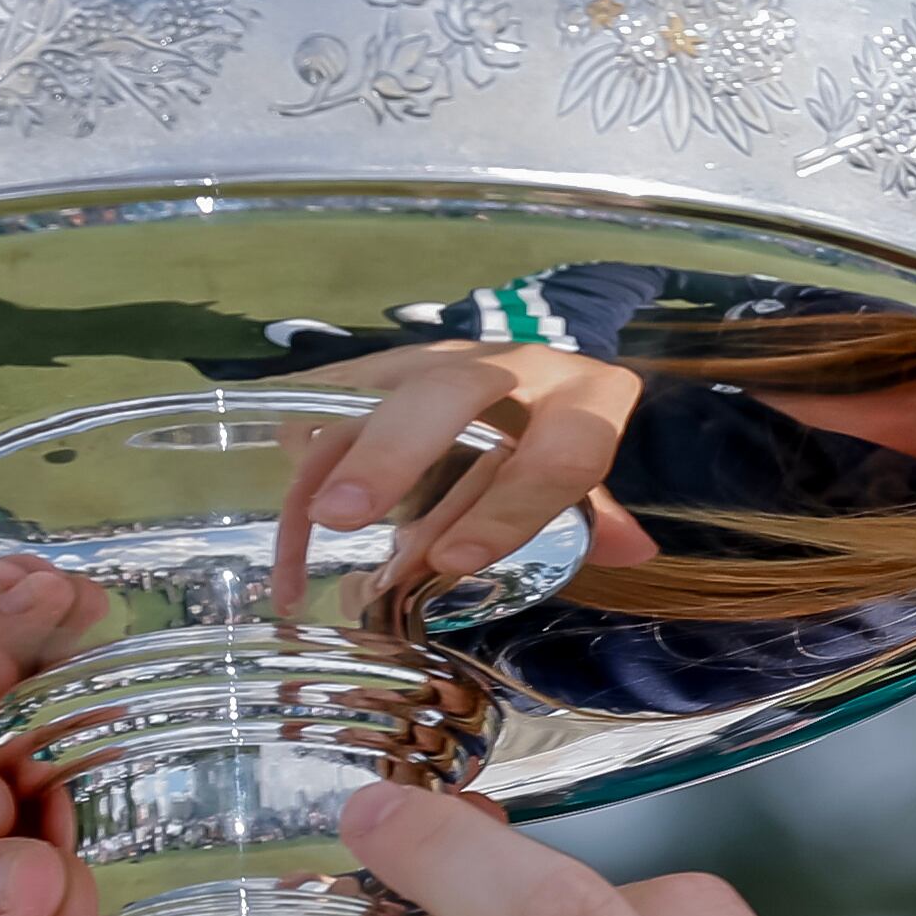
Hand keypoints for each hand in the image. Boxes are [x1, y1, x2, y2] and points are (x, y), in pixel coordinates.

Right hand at [267, 341, 663, 587]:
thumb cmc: (561, 443)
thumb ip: (596, 517)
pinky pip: (339, 390)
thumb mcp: (590, 478)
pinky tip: (279, 466)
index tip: (453, 559)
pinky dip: (305, 429)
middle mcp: (512, 364)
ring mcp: (444, 356)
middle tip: (346, 515)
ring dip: (336, 449)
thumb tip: (636, 552)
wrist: (540, 378)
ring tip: (305, 513)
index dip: (511, 504)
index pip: (560, 450)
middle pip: (452, 391)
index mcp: (584, 398)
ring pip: (382, 390)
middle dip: (395, 450)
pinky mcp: (390, 363)